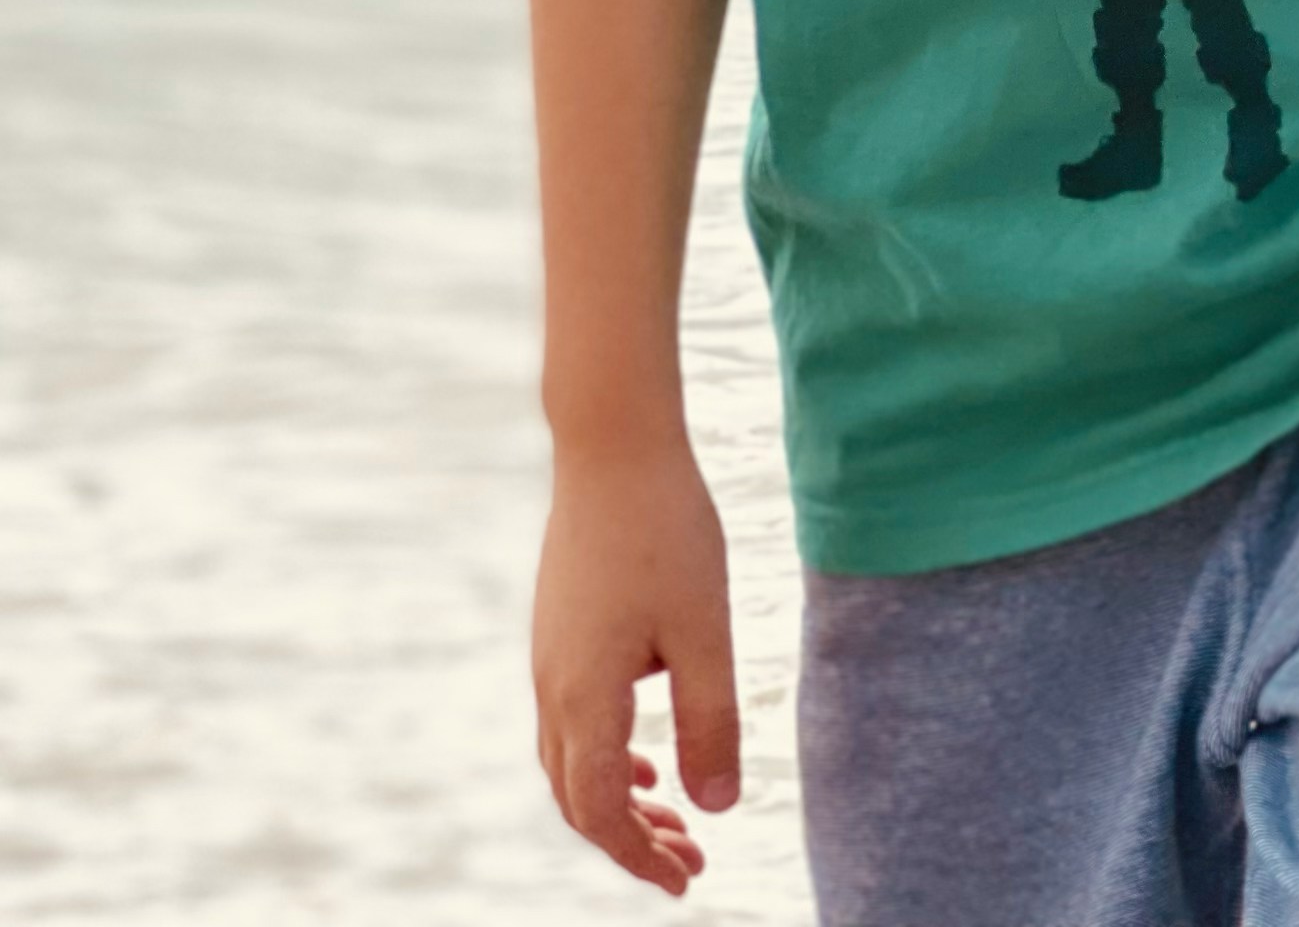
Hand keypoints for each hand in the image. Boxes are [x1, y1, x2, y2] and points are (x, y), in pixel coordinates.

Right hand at [535, 441, 737, 896]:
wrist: (613, 449)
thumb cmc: (667, 533)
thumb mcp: (705, 631)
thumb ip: (711, 720)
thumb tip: (716, 808)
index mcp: (586, 696)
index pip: (599, 811)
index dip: (639, 856)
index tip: (685, 881)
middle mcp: (554, 688)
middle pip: (578, 798)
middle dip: (631, 841)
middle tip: (689, 867)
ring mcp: (550, 660)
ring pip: (571, 762)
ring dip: (619, 800)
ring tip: (676, 819)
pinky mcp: (559, 634)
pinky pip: (572, 722)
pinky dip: (606, 757)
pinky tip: (646, 759)